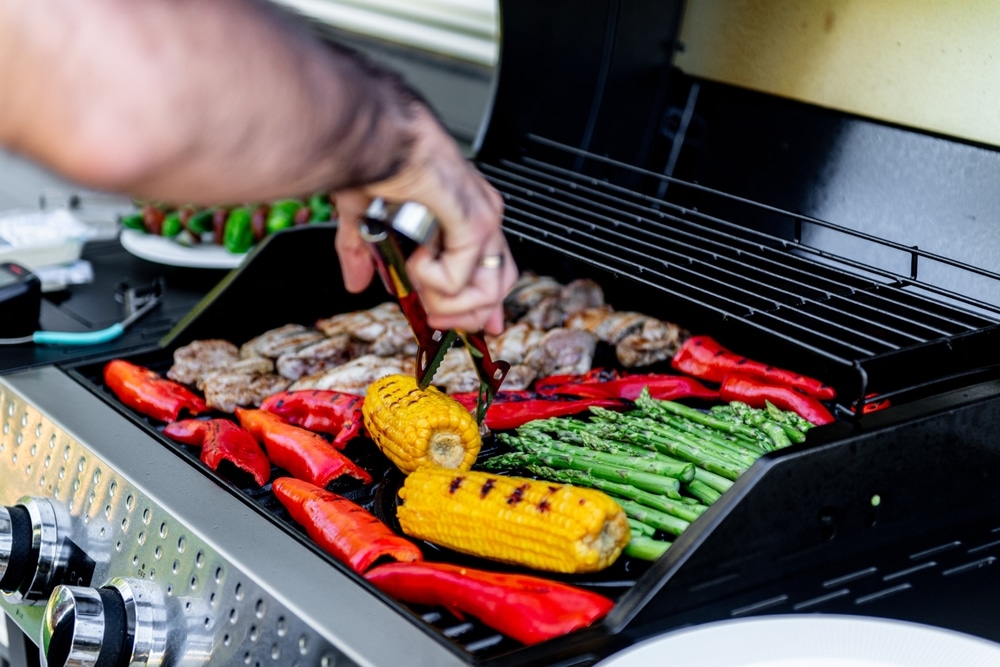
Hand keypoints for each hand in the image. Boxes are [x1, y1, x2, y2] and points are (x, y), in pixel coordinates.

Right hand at [334, 110, 516, 334]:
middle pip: (499, 287)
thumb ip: (364, 254)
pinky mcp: (474, 222)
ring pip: (486, 292)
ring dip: (445, 300)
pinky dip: (431, 278)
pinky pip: (460, 279)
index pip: (494, 270)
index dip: (484, 305)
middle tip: (433, 315)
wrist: (370, 134)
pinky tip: (416, 254)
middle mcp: (484, 214)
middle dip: (465, 315)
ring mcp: (484, 218)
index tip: (473, 327)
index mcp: (466, 211)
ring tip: (417, 277)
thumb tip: (355, 282)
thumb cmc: (372, 160)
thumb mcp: (365, 218)